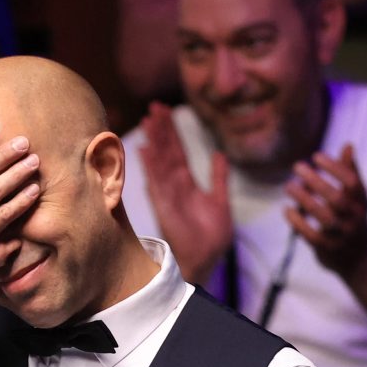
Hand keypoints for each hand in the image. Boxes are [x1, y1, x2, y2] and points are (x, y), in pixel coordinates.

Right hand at [139, 101, 232, 284]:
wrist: (206, 260)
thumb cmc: (211, 238)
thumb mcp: (221, 203)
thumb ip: (219, 179)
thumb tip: (219, 154)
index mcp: (188, 185)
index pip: (178, 152)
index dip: (172, 132)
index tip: (166, 111)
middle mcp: (175, 187)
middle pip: (166, 152)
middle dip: (161, 129)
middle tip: (154, 105)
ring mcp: (168, 195)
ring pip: (160, 162)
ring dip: (155, 141)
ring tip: (149, 119)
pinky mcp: (164, 207)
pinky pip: (156, 182)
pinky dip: (151, 166)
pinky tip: (145, 149)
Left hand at [285, 143, 366, 313]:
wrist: (360, 258)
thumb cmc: (354, 219)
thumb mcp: (357, 197)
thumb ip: (351, 172)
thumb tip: (347, 145)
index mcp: (361, 202)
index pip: (351, 181)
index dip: (335, 167)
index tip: (316, 156)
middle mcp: (354, 218)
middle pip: (336, 197)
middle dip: (316, 180)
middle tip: (297, 166)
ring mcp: (341, 234)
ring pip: (323, 215)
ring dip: (303, 199)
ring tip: (288, 185)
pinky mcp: (326, 248)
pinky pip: (310, 234)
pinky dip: (297, 221)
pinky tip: (286, 209)